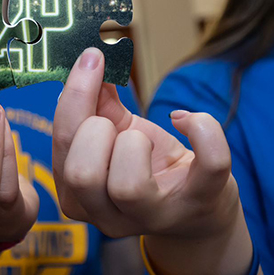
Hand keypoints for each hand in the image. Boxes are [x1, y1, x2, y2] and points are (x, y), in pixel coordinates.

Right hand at [52, 48, 238, 240]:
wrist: (197, 205)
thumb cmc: (147, 164)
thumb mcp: (116, 133)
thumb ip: (98, 102)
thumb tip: (91, 61)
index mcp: (77, 195)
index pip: (63, 144)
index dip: (76, 96)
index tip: (92, 58)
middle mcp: (107, 217)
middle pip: (82, 174)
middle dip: (97, 129)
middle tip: (114, 122)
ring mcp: (155, 216)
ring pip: (128, 186)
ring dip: (135, 142)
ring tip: (143, 139)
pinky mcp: (201, 202)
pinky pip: (210, 164)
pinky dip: (201, 128)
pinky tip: (186, 121)